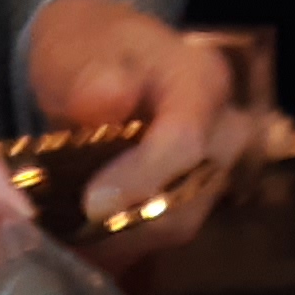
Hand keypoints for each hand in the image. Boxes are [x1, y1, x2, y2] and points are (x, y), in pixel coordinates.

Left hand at [23, 0, 245, 236]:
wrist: (97, 60)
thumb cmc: (87, 51)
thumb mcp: (75, 51)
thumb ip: (88, 76)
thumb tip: (108, 99)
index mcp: (201, 79)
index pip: (186, 140)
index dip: (142, 177)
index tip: (92, 202)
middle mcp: (223, 127)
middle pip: (190, 195)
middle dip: (129, 221)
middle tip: (71, 231)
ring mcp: (215, 167)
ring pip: (178, 224)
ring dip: (122, 239)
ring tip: (71, 239)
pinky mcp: (196, 197)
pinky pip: (163, 234)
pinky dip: (122, 244)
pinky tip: (84, 243)